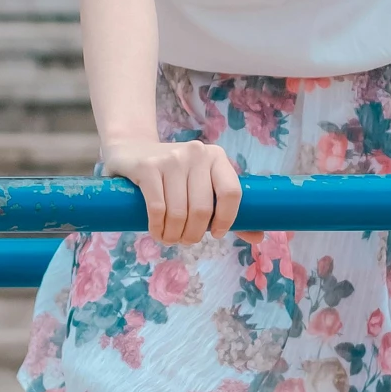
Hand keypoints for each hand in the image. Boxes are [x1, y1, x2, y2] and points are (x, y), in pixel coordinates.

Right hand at [102, 137, 243, 245]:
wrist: (132, 150)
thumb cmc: (174, 176)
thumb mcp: (202, 185)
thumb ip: (227, 209)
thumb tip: (259, 237)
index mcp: (217, 157)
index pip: (231, 192)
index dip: (226, 220)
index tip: (215, 234)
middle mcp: (196, 153)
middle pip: (202, 209)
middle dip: (193, 234)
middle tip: (185, 240)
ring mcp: (171, 158)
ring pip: (179, 213)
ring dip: (174, 235)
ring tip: (170, 238)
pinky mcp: (148, 167)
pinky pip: (158, 208)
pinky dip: (158, 228)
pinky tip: (157, 231)